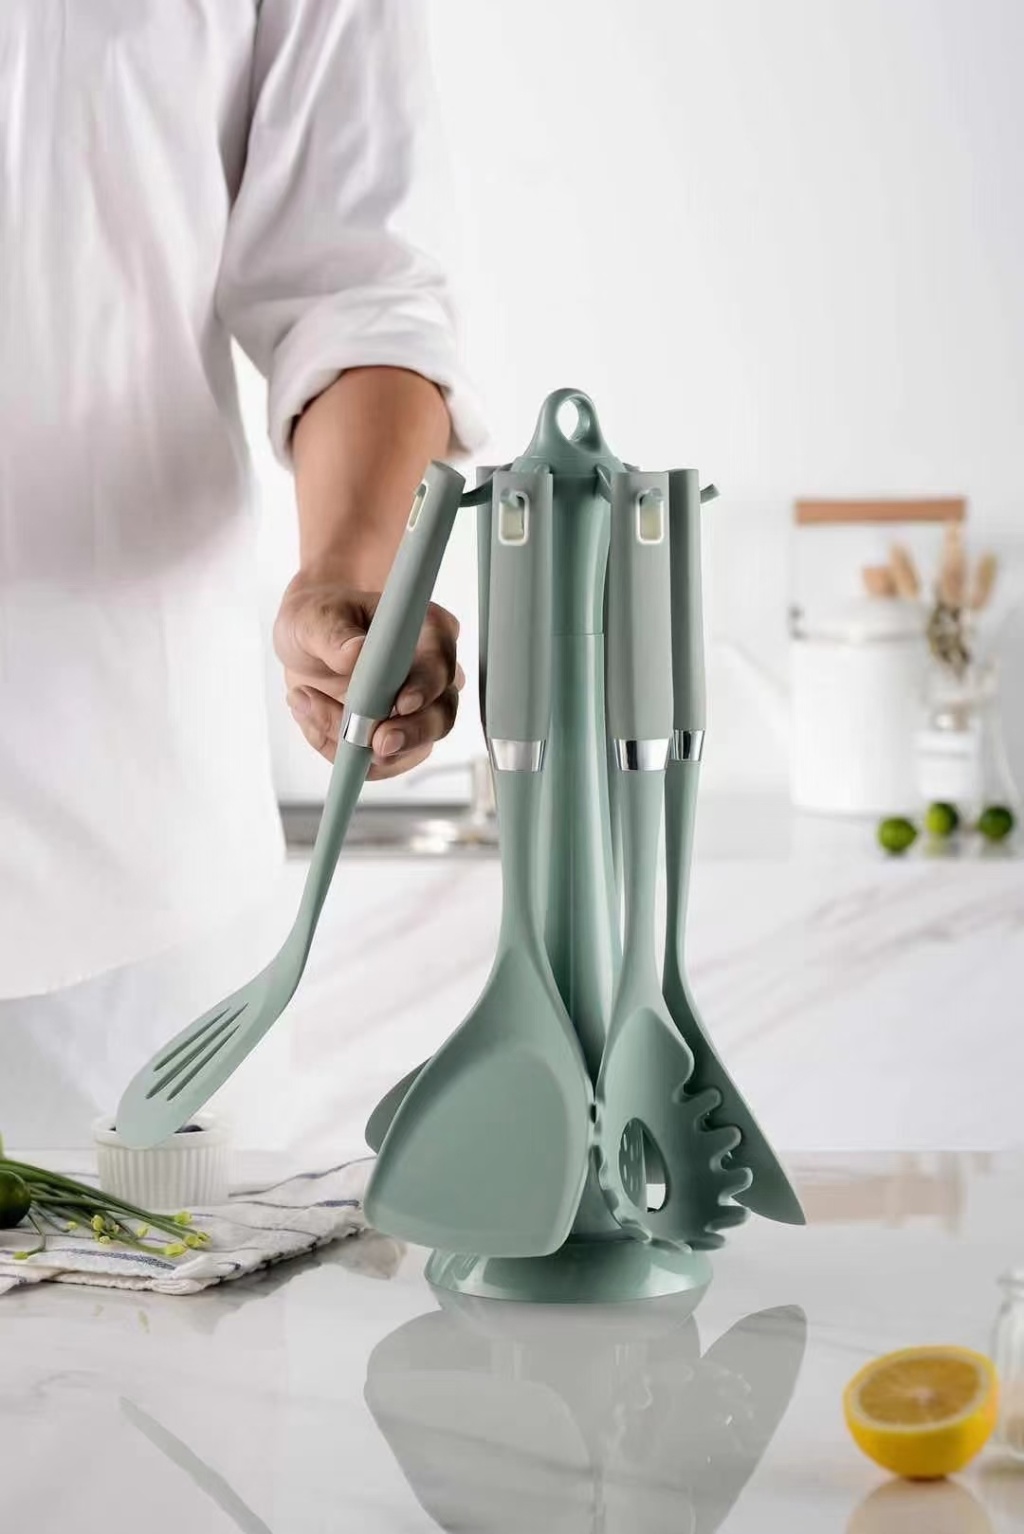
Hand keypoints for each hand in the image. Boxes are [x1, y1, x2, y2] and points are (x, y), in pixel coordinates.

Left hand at [274, 572, 464, 778]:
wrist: (307, 643)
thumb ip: (332, 634)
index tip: (402, 703)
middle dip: (410, 734)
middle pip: (441, 714)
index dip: (426, 685)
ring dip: (367, 747)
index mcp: (425, 631)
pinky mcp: (396, 737)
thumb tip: (355, 655)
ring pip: (416, 746)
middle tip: (376, 742)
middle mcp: (430, 674)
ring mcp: (418, 711)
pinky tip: (315, 719)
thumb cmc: (320, 620)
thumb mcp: (313, 617)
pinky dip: (345, 753)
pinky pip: (381, 763)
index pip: (440, 660)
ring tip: (316, 715)